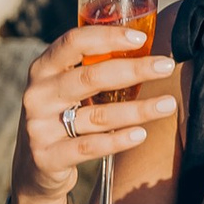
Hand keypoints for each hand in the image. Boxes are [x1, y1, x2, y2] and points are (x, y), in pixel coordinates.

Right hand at [16, 20, 177, 203]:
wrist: (35, 167)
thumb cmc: (62, 116)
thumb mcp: (66, 87)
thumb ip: (92, 68)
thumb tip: (145, 48)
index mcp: (43, 68)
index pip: (74, 42)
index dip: (108, 37)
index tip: (141, 38)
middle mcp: (38, 94)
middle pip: (89, 77)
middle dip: (133, 70)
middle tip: (166, 67)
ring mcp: (40, 126)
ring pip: (96, 115)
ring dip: (137, 110)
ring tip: (168, 105)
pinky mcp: (47, 157)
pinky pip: (89, 147)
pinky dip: (118, 140)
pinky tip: (141, 135)